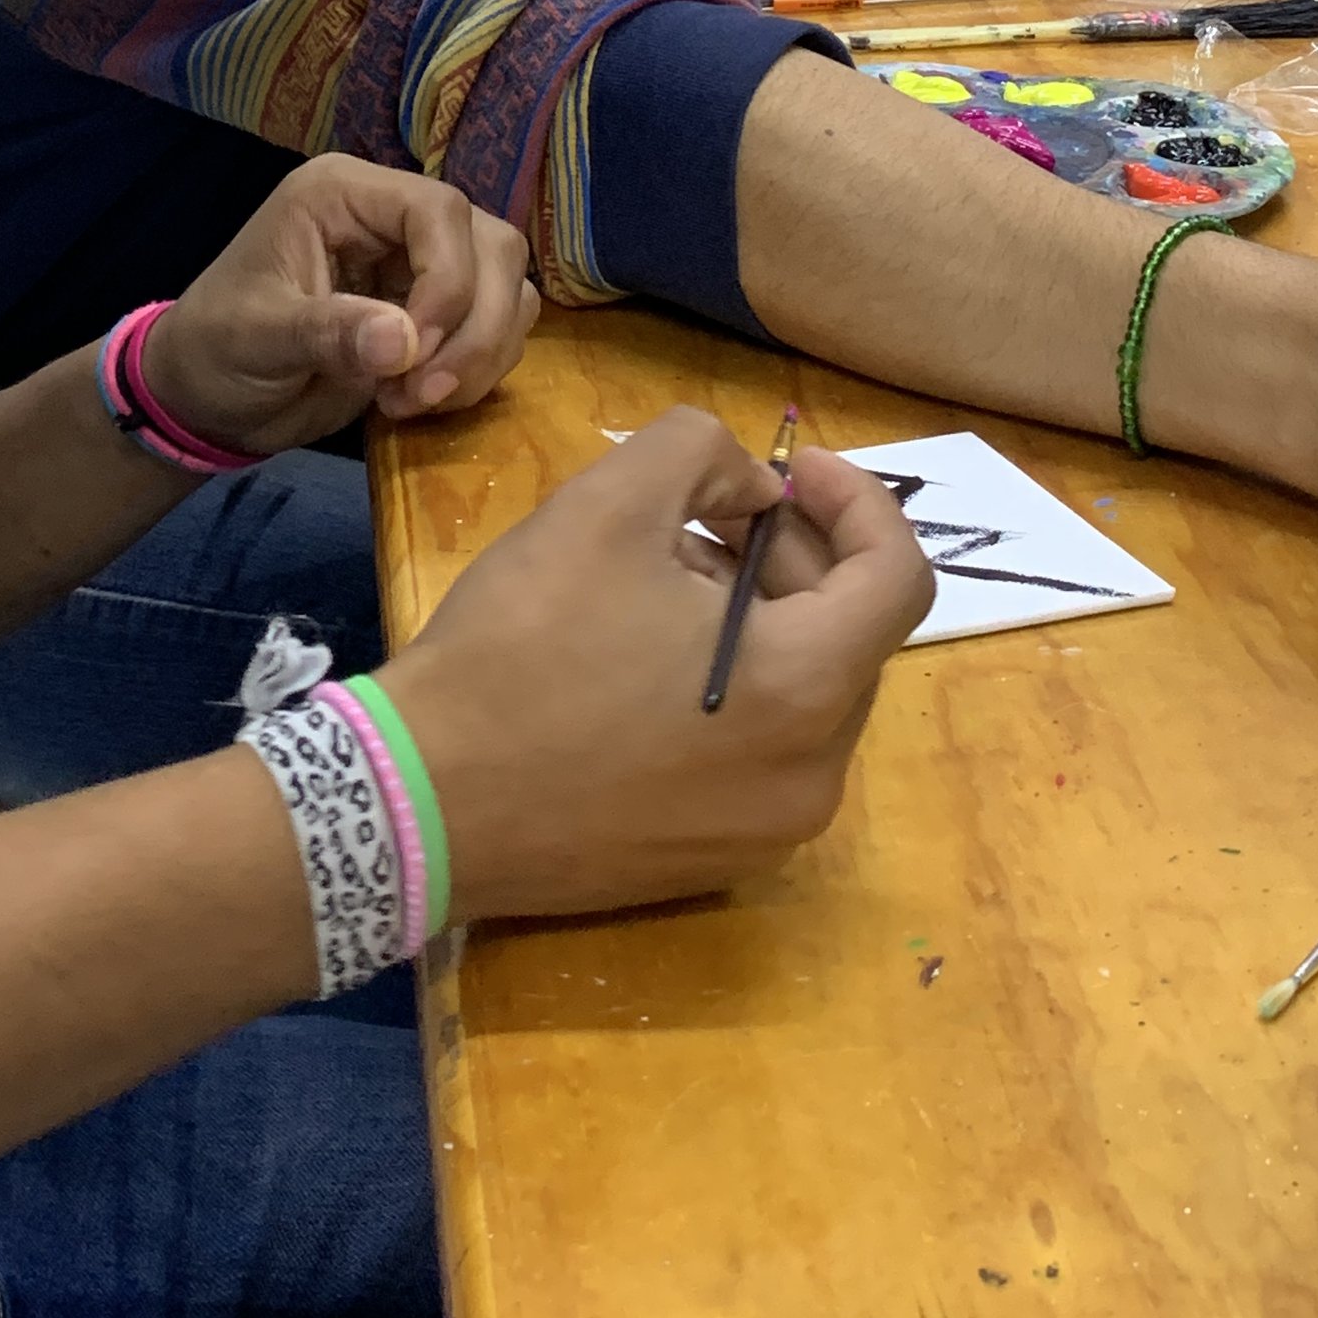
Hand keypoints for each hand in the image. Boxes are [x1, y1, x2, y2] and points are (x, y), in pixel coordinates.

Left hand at [144, 154, 537, 460]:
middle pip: (491, 245)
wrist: (209, 400)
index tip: (413, 354)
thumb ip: (329, 334)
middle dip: (473, 328)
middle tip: (419, 392)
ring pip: (507, 286)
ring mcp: (420, 263)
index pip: (438, 211)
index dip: (446, 283)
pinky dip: (480, 368)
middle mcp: (392, 216)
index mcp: (343, 193)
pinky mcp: (436, 312)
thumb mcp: (257, 339)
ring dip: (481, 353)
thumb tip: (404, 342)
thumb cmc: (216, 350)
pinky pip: (498, 326)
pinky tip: (425, 401)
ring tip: (414, 402)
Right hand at [377, 411, 934, 921]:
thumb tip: (754, 491)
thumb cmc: (521, 644)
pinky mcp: (713, 864)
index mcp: (807, 687)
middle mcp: (813, 775)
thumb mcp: (607, 502)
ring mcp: (765, 833)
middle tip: (709, 511)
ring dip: (758, 621)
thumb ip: (703, 453)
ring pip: (801, 696)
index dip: (856, 503)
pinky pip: (758, 754)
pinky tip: (640, 663)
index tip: (790, 467)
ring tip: (660, 582)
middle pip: (849, 638)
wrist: (419, 801)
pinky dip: (732, 690)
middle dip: (793, 556)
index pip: (897, 578)